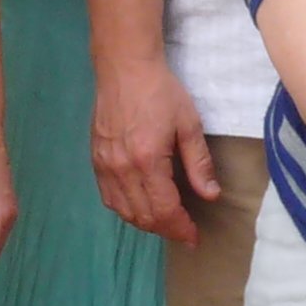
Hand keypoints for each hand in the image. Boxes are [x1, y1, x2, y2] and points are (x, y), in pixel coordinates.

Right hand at [91, 55, 218, 243]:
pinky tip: (139, 206)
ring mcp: (105, 165)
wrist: (125, 68)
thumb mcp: (189, 124)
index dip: (180, 228)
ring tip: (165, 221)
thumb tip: (210, 195)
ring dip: (145, 222)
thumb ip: (199, 163)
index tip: (194, 237)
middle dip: (166, 229)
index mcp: (147, 161)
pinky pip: (108, 197)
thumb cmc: (161, 91)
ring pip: (124, 211)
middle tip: (184, 230)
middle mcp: (122, 169)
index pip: (164, 210)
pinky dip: (125, 209)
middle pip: (143, 216)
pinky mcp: (95, 159)